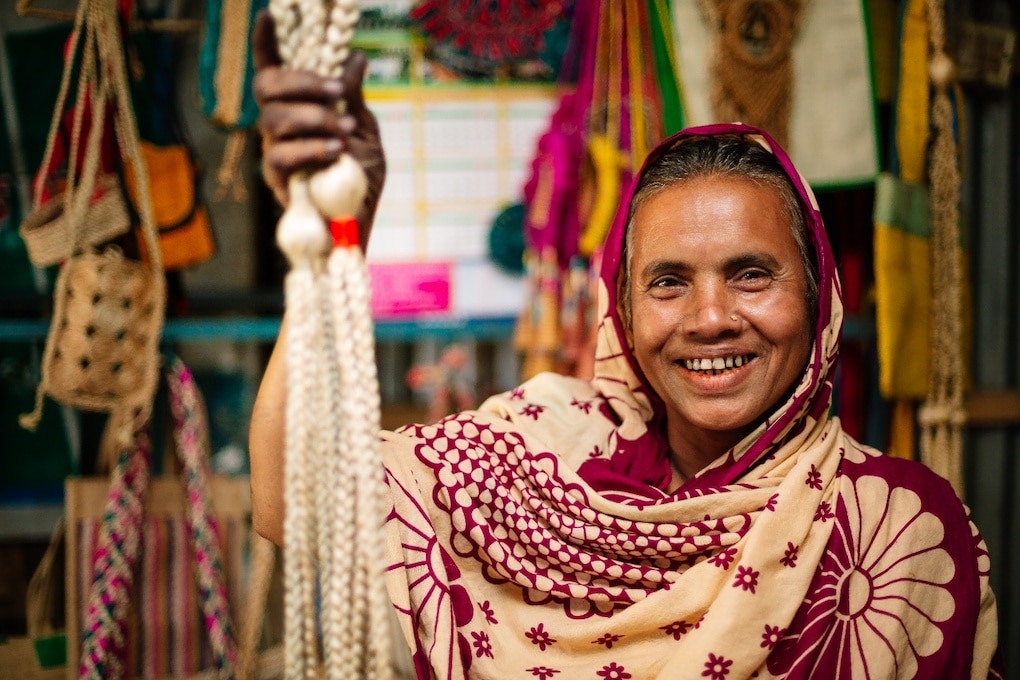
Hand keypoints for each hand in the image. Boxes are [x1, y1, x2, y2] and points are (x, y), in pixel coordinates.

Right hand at [252, 9, 385, 243]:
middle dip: (302, 83)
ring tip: (345, 132)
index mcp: (300, 109)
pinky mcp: (277, 181)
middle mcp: (279, 126)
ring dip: (314, 119)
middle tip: (336, 93)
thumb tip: (355, 58)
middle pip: (267, 86)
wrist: (360, 223)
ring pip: (274, 118)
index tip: (268, 14)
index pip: (275, 70)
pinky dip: (312, 148)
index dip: (267, 42)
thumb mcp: (365, 132)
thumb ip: (353, 98)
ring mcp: (274, 152)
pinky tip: (335, 152)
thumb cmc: (360, 180)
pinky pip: (281, 155)